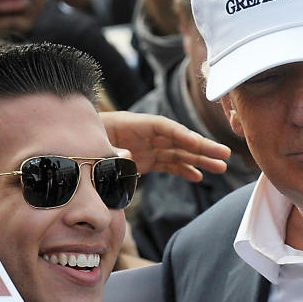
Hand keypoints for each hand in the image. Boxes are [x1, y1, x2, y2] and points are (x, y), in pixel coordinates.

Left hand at [99, 111, 229, 181]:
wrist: (77, 150)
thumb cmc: (86, 143)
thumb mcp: (96, 147)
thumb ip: (112, 152)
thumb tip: (128, 156)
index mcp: (134, 125)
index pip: (163, 127)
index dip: (180, 134)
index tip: (197, 143)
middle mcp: (146, 134)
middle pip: (178, 139)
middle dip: (202, 147)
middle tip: (225, 154)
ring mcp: (148, 147)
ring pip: (179, 152)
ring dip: (200, 160)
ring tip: (221, 167)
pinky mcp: (146, 159)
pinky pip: (169, 163)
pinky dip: (183, 170)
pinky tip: (198, 177)